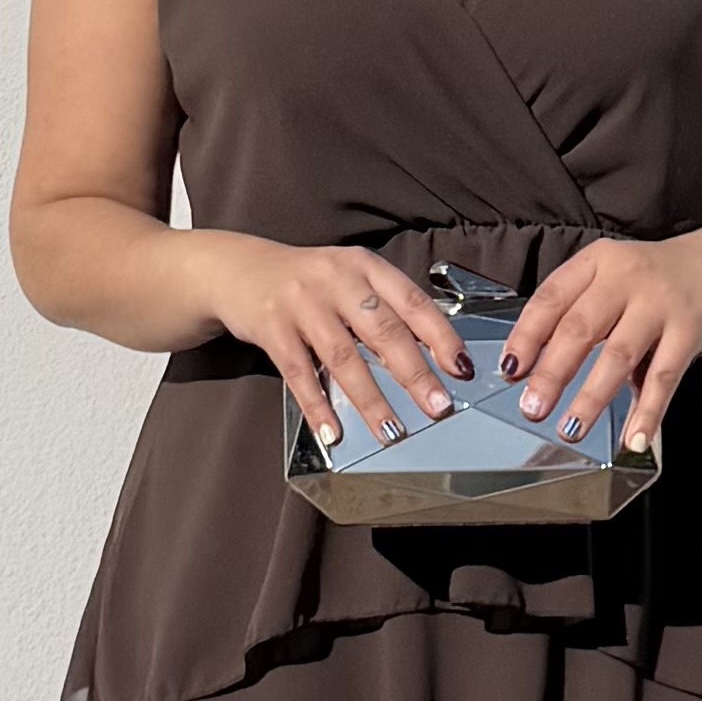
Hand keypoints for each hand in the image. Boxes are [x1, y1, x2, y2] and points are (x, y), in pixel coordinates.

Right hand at [204, 237, 477, 453]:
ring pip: (343, 357)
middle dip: (414, 373)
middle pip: (382, 331)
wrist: (239, 270)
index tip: (462, 369)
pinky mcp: (272, 328)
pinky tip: (332, 433)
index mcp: (364, 267)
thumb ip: (385, 310)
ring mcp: (302, 303)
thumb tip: (434, 357)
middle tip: (438, 407)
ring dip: (370, 398)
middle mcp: (336, 280)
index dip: (441, 336)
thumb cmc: (308, 282)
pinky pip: (299, 374)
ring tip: (392, 430)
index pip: (412, 301)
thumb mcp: (350, 280)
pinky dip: (317, 406)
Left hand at [501, 224, 701, 458]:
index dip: (526, 336)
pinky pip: (663, 377)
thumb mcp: (613, 277)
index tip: (509, 369)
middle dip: (551, 374)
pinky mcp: (690, 330)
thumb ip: (579, 312)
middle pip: (579, 328)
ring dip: (591, 397)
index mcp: (597, 262)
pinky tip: (633, 438)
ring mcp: (659, 303)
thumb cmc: (658, 278)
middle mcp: (625, 277)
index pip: (551, 299)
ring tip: (570, 429)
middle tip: (532, 409)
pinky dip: (647, 412)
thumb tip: (533, 366)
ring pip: (617, 355)